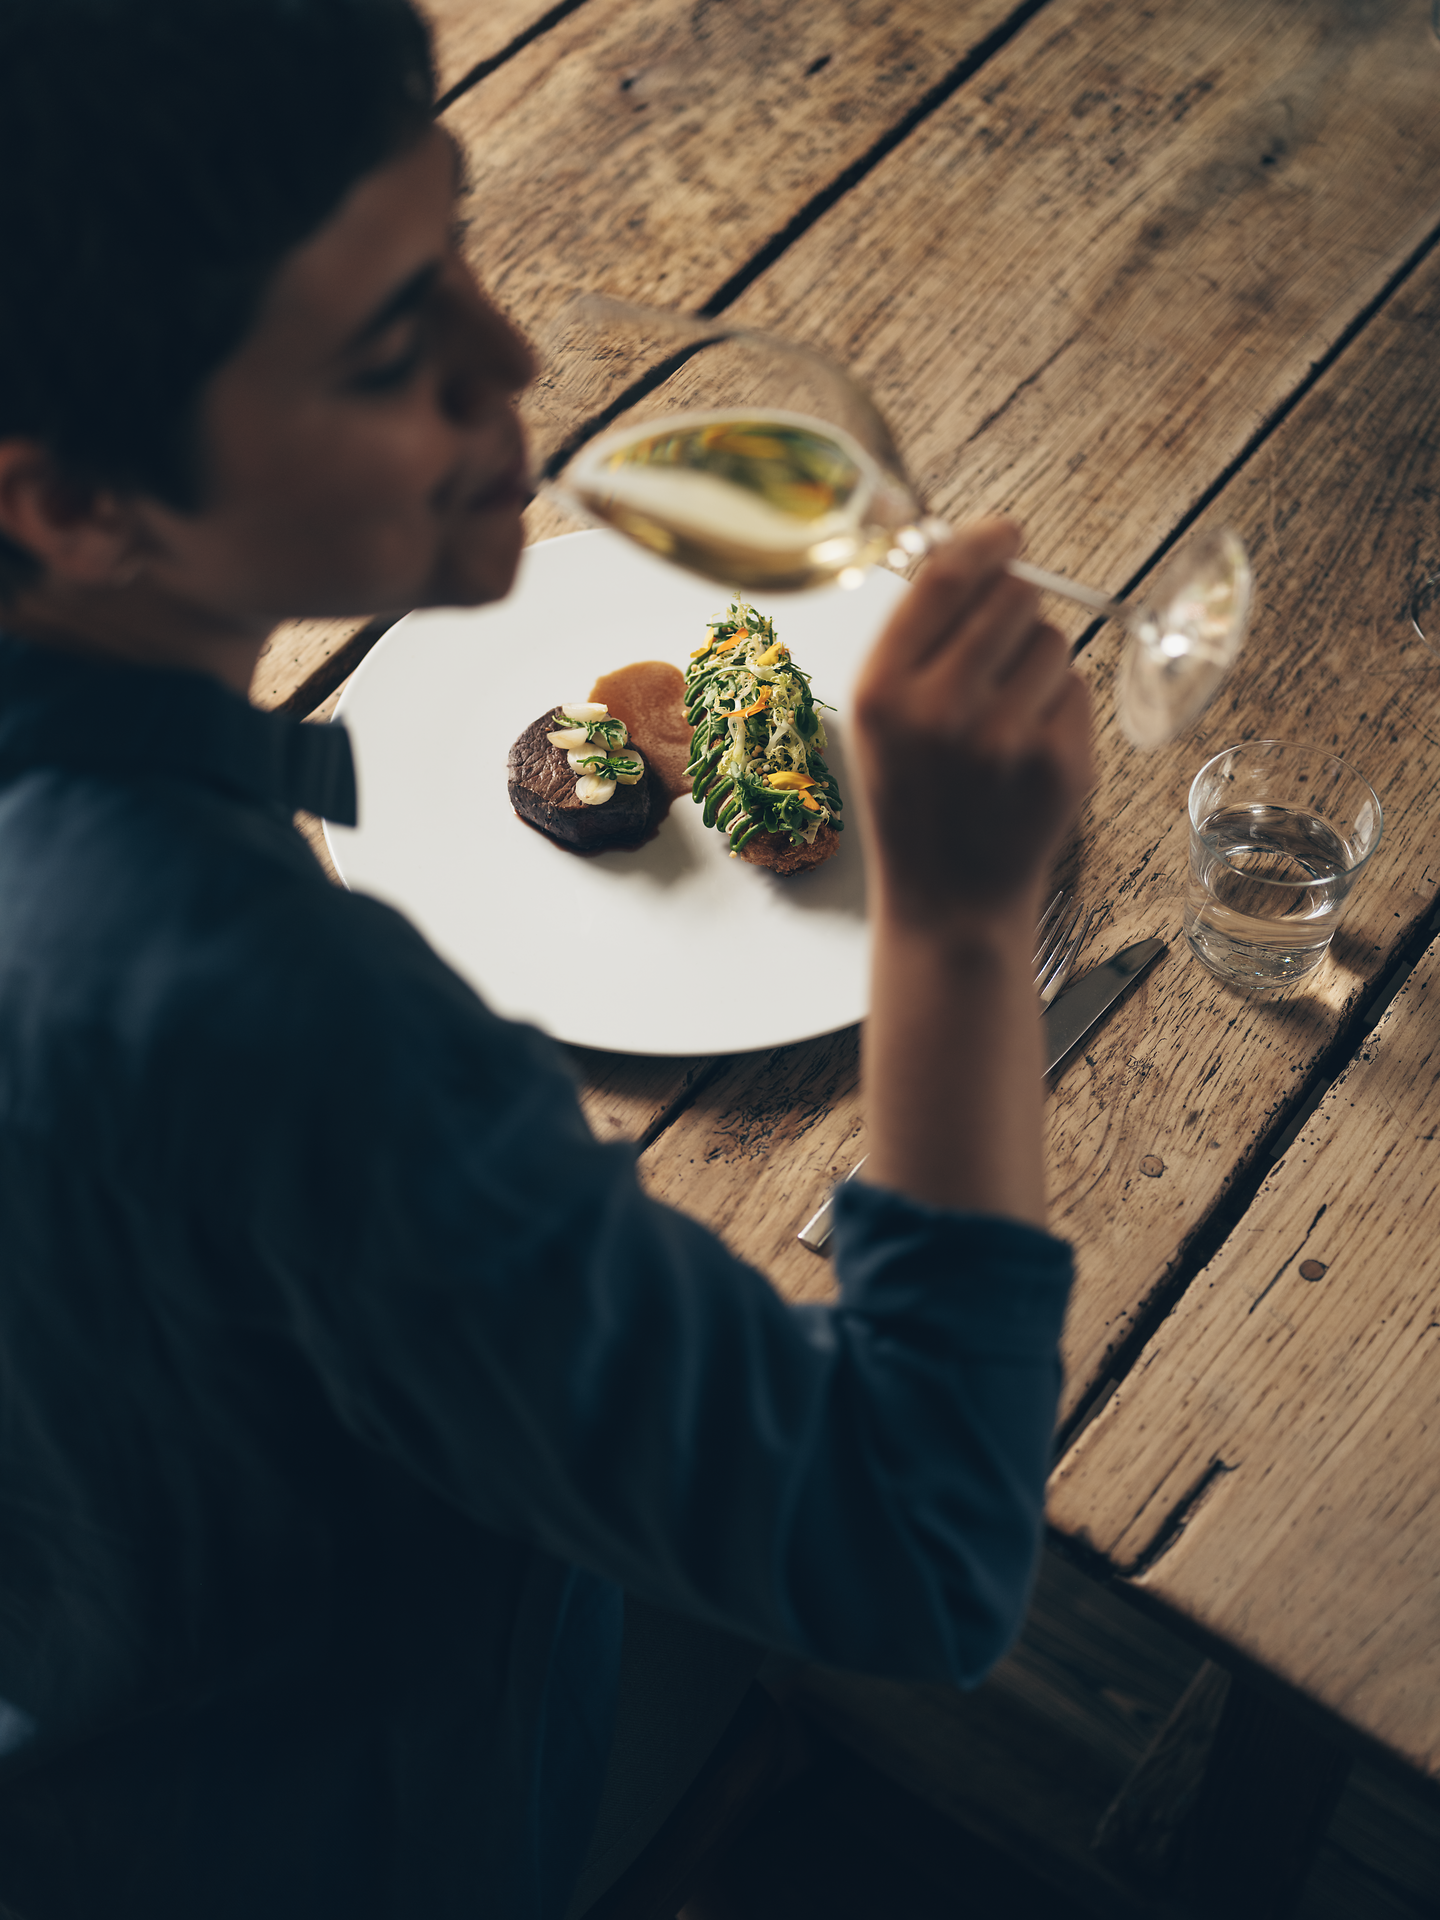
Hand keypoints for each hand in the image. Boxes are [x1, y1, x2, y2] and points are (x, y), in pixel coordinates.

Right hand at [851, 516, 1093, 932]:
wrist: (949, 903)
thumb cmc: (914, 800)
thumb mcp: (880, 720)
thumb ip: (916, 639)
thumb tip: (980, 549)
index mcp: (881, 690)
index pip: (946, 577)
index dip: (985, 543)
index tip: (1008, 534)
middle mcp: (939, 708)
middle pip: (1013, 596)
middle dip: (1015, 610)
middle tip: (999, 654)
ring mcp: (1004, 738)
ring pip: (1052, 640)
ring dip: (1037, 665)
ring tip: (1004, 721)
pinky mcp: (1057, 763)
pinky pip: (1076, 689)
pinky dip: (1059, 710)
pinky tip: (1026, 755)